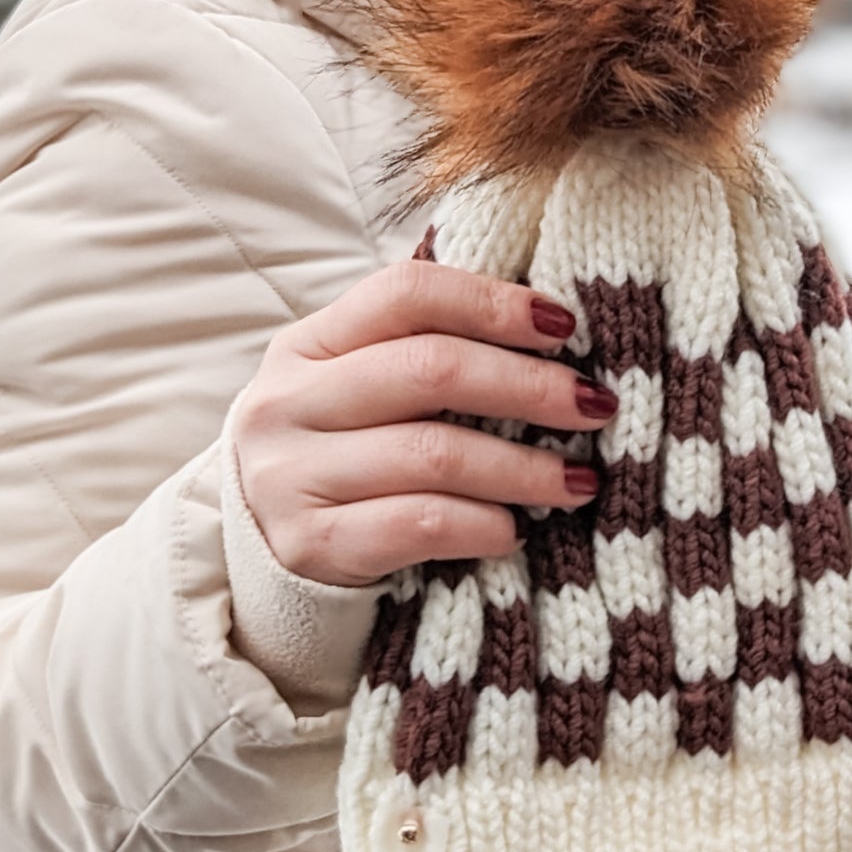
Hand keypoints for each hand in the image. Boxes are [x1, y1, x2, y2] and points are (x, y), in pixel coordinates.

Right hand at [234, 260, 617, 586]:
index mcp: (308, 343)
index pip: (407, 293)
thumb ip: (427, 346)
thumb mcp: (360, 387)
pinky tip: (515, 529)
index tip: (565, 324)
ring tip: (578, 479)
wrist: (257, 559)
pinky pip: (418, 525)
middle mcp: (289, 401)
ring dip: (522, 467)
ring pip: (433, 453)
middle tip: (594, 404)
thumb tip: (554, 320)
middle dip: (528, 385)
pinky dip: (481, 524)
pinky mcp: (309, 546)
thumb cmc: (343, 454)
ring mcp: (291, 475)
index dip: (493, 302)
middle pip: (431, 369)